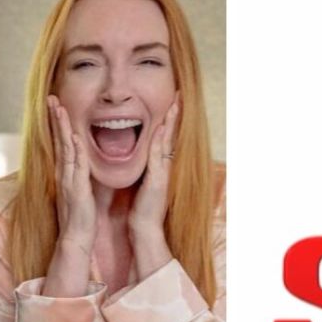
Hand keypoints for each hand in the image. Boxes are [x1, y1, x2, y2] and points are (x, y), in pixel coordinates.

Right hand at [48, 95, 97, 254]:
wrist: (76, 237)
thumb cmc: (80, 215)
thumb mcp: (79, 189)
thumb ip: (78, 173)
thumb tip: (81, 159)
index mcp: (65, 173)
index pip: (60, 143)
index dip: (57, 124)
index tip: (56, 106)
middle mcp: (63, 173)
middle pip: (58, 140)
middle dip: (55, 118)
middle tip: (51, 98)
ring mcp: (68, 180)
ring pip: (65, 148)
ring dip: (62, 128)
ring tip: (59, 109)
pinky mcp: (76, 189)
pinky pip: (76, 166)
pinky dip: (74, 151)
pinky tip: (74, 137)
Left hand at [130, 94, 180, 258]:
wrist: (145, 227)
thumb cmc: (143, 207)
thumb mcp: (146, 183)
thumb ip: (148, 169)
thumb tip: (147, 158)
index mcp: (162, 166)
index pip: (167, 138)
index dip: (171, 120)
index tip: (173, 103)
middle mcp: (166, 166)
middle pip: (172, 135)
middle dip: (175, 115)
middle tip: (179, 95)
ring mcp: (163, 172)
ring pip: (168, 141)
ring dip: (171, 122)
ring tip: (175, 104)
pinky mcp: (157, 179)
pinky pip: (158, 155)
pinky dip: (160, 140)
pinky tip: (162, 127)